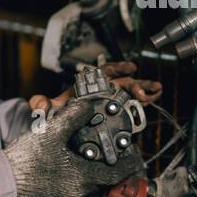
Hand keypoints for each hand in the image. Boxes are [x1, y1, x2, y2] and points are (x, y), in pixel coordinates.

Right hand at [4, 96, 145, 196]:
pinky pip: (71, 185)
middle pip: (100, 177)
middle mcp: (76, 193)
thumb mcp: (52, 131)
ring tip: (86, 149)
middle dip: (106, 161)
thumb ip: (73, 116)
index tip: (132, 153)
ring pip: (85, 181)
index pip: (115, 174)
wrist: (0, 180)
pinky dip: (75, 172)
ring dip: (89, 166)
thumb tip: (88, 105)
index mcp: (82, 178)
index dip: (126, 163)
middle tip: (108, 146)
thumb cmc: (25, 160)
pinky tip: (66, 159)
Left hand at [27, 61, 162, 112]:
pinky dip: (142, 102)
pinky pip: (131, 106)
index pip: (105, 72)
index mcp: (90, 85)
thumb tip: (40, 104)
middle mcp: (103, 91)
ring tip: (155, 93)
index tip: (131, 68)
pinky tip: (153, 100)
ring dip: (143, 91)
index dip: (118, 68)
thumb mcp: (49, 108)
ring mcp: (111, 102)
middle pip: (123, 82)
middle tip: (142, 92)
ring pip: (130, 93)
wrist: (60, 128)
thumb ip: (42, 104)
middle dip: (135, 84)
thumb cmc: (58, 113)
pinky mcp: (116, 114)